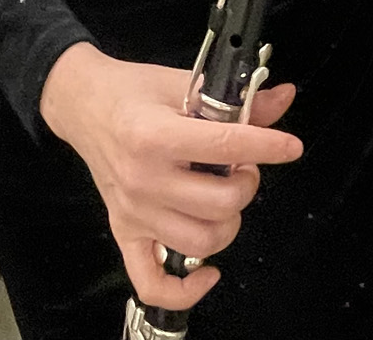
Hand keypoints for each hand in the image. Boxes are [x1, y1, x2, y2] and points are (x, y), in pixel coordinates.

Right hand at [39, 41, 301, 310]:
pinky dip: (185, 290)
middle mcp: (143, 179)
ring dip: (227, 224)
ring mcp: (133, 212)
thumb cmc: (131, 91)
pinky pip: (152, 282)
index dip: (268, 147)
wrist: (82, 103)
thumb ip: (236, 99)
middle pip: (220, 204)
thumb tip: (283, 98)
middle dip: (246, 184)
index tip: (290, 147)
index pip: (225, 146)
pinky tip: (208, 272)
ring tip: (224, 198)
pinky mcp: (124, 232)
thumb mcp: (182, 82)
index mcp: (155, 136)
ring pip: (201, 243)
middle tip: (242, 167)